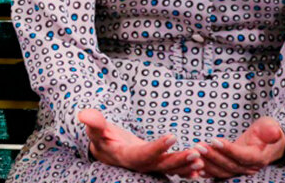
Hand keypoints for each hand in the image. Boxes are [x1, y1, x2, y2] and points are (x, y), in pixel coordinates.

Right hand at [77, 108, 203, 175]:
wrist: (106, 149)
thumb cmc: (101, 137)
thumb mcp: (96, 130)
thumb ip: (93, 123)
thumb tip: (83, 114)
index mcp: (125, 157)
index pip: (143, 154)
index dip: (158, 147)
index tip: (172, 136)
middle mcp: (139, 165)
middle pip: (161, 165)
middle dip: (178, 160)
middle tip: (195, 153)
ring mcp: (149, 166)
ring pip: (169, 169)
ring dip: (185, 166)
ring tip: (200, 159)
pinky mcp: (156, 164)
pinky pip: (172, 169)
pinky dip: (186, 170)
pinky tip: (200, 168)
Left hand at [191, 117, 284, 178]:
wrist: (269, 142)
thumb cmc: (269, 131)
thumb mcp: (271, 127)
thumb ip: (271, 130)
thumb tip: (274, 132)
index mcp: (259, 157)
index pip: (242, 156)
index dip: (228, 150)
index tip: (214, 140)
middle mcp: (249, 167)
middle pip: (230, 165)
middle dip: (213, 156)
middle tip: (199, 146)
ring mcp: (240, 170)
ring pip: (222, 171)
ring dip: (207, 163)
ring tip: (194, 152)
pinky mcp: (232, 168)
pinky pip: (219, 173)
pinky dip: (208, 171)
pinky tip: (196, 168)